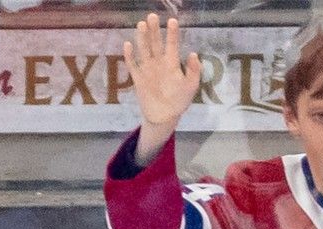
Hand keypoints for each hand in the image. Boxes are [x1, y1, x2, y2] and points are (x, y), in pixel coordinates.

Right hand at [123, 13, 200, 164]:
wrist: (165, 116)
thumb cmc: (180, 101)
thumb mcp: (191, 87)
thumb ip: (194, 72)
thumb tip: (194, 54)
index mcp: (172, 63)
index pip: (172, 45)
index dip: (172, 33)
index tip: (172, 21)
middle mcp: (159, 62)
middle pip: (155, 43)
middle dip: (154, 30)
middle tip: (152, 16)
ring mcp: (147, 69)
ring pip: (144, 49)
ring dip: (142, 38)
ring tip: (141, 25)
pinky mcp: (138, 77)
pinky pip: (133, 64)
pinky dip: (130, 55)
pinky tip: (128, 45)